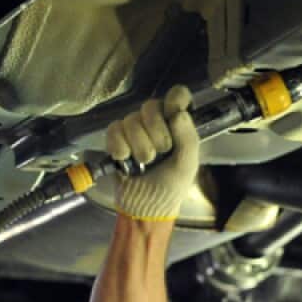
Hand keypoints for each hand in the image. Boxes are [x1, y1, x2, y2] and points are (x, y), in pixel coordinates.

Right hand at [106, 85, 198, 220]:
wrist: (146, 206)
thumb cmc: (171, 186)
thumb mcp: (187, 164)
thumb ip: (188, 138)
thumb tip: (178, 113)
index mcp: (178, 124)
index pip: (178, 95)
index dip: (174, 100)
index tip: (173, 115)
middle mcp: (156, 122)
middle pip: (151, 106)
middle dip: (157, 133)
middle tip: (160, 153)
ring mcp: (135, 129)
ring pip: (132, 120)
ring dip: (140, 146)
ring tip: (145, 163)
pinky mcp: (116, 138)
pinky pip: (114, 130)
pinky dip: (120, 148)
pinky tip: (126, 160)